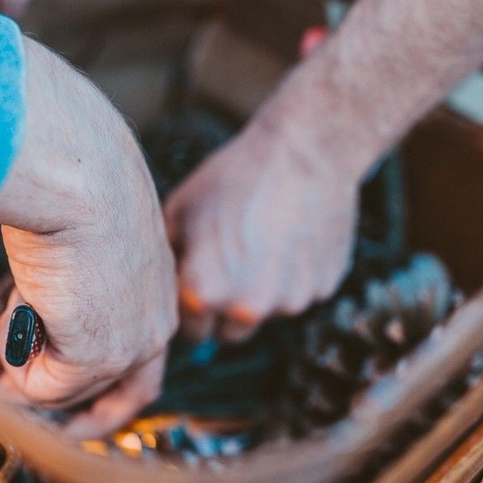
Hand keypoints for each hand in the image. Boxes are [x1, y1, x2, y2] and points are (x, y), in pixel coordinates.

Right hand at [0, 38, 177, 437]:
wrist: (79, 175)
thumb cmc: (76, 180)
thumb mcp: (84, 228)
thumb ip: (73, 269)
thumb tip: (37, 299)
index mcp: (159, 282)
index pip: (147, 346)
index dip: (115, 375)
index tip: (83, 392)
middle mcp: (158, 317)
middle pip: (131, 387)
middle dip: (90, 414)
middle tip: (53, 426)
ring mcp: (132, 342)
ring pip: (72, 386)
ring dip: (30, 374)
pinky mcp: (98, 356)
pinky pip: (42, 385)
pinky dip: (15, 366)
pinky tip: (5, 325)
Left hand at [164, 79, 369, 343]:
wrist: (305, 151)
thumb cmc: (234, 175)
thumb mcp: (180, 210)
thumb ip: (168, 259)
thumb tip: (159, 291)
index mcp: (203, 293)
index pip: (192, 330)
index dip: (193, 303)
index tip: (200, 277)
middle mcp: (246, 308)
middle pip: (230, 332)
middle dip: (226, 307)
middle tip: (231, 260)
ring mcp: (290, 302)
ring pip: (268, 313)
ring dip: (262, 292)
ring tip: (263, 240)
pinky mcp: (323, 290)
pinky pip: (300, 293)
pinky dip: (295, 276)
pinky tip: (291, 236)